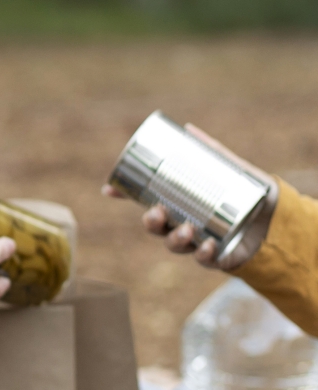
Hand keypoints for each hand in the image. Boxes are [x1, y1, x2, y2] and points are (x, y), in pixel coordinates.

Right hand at [102, 123, 277, 270]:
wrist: (281, 221)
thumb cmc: (252, 196)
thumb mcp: (235, 170)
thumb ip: (214, 152)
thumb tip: (189, 129)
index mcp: (180, 204)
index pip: (147, 200)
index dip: (126, 196)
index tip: (109, 190)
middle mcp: (183, 224)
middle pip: (156, 226)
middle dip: (150, 222)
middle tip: (157, 213)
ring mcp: (198, 242)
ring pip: (174, 244)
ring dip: (175, 239)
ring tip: (187, 230)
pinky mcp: (217, 257)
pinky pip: (204, 260)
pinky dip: (204, 254)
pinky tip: (209, 245)